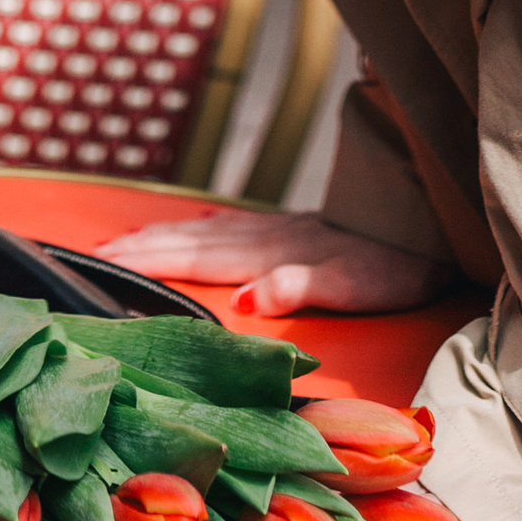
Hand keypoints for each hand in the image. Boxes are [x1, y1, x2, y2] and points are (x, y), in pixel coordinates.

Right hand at [96, 208, 445, 317]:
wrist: (428, 221)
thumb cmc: (393, 262)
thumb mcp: (352, 284)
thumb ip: (298, 286)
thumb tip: (246, 299)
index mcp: (271, 255)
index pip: (198, 259)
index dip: (149, 260)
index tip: (101, 260)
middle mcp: (268, 237)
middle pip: (192, 241)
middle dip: (142, 246)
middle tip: (92, 251)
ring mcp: (280, 229)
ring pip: (208, 230)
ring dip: (164, 235)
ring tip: (125, 239)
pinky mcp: (296, 230)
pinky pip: (234, 226)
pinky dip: (204, 226)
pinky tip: (197, 226)